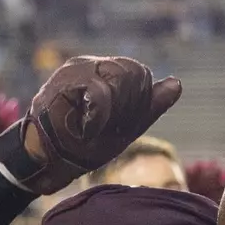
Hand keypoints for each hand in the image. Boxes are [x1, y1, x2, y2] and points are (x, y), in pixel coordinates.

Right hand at [0, 56, 182, 194]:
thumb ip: (150, 104)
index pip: (139, 73)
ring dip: (115, 110)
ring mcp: (75, 70)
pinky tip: (89, 126)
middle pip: (134, 72)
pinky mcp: (63, 82)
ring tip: (95, 126)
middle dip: (130, 105)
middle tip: (106, 126)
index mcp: (104, 72)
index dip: (139, 101)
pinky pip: (99, 92)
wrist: (47, 159)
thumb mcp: (126, 125)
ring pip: (120, 77)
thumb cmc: (84, 144)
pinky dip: (100, 115)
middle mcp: (89, 64)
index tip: (119, 124)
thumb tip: (177, 84)